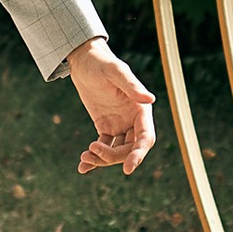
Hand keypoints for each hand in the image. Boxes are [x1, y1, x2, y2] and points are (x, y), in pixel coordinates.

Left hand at [66, 37, 155, 175]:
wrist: (84, 62)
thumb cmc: (102, 63)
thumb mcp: (115, 72)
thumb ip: (132, 85)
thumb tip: (150, 99)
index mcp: (141, 110)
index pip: (145, 138)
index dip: (138, 154)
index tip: (128, 169)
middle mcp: (133, 120)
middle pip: (130, 149)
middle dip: (113, 156)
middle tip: (91, 150)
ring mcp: (120, 125)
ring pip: (116, 152)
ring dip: (102, 159)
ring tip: (84, 157)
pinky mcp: (106, 127)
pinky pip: (103, 147)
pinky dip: (94, 158)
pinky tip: (82, 167)